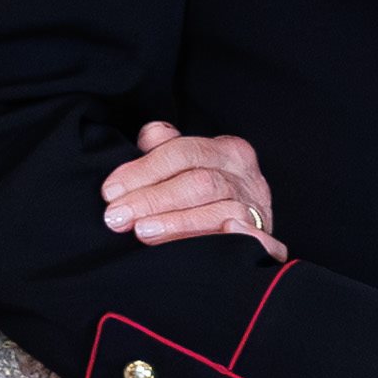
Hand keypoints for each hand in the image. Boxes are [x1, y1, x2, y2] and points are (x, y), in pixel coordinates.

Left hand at [100, 119, 282, 254]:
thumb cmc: (208, 198)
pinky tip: (214, 241)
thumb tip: (148, 136)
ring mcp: (258, 209)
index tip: (111, 191)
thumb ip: (166, 151)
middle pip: (199, 182)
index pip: (182, 152)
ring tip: (143, 232)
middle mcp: (246, 177)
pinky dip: (238, 240)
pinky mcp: (267, 240)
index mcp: (228, 152)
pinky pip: (254, 241)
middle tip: (117, 216)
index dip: (144, 170)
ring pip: (220, 211)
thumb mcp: (189, 167)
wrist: (249, 231)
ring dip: (178, 223)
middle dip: (152, 199)